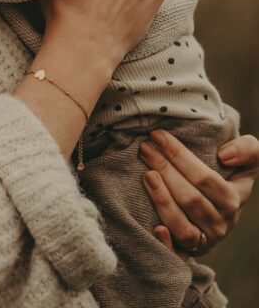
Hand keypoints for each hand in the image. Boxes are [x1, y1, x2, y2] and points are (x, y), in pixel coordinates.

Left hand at [139, 129, 258, 258]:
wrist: (218, 205)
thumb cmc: (227, 172)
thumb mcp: (247, 158)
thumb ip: (247, 150)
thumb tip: (224, 155)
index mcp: (234, 199)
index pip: (206, 179)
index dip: (180, 156)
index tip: (159, 136)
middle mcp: (221, 224)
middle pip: (190, 199)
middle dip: (165, 169)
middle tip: (145, 148)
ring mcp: (204, 240)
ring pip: (183, 227)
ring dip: (162, 200)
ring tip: (146, 175)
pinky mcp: (188, 253)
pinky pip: (177, 256)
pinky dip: (166, 244)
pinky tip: (155, 227)